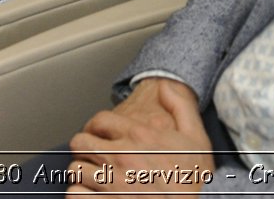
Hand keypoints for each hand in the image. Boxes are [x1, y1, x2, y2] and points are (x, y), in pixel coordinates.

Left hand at [67, 79, 211, 195]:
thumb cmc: (196, 181)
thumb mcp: (197, 138)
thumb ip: (180, 107)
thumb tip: (165, 86)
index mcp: (140, 137)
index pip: (100, 121)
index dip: (96, 127)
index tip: (97, 134)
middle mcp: (123, 156)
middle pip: (81, 142)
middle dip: (84, 148)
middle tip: (91, 155)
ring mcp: (113, 183)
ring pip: (76, 169)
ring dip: (82, 172)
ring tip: (91, 177)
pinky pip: (76, 193)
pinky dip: (80, 194)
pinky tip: (90, 194)